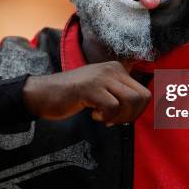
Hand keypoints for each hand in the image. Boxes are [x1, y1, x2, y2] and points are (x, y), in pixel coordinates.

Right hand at [22, 61, 150, 124]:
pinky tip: (93, 115)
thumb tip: (141, 109)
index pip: (145, 93)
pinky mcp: (90, 88)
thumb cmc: (73, 95)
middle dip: (131, 115)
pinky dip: (105, 117)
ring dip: (119, 117)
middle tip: (113, 120)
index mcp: (117, 69)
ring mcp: (101, 77)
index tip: (120, 117)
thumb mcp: (101, 89)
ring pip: (131, 102)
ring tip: (103, 117)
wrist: (44, 93)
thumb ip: (119, 94)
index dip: (136, 111)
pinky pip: (112, 107)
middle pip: (142, 97)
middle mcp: (112, 69)